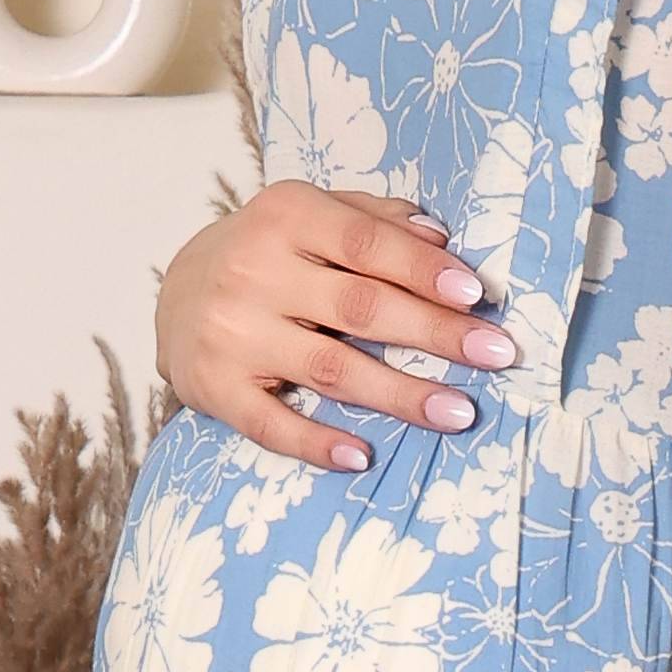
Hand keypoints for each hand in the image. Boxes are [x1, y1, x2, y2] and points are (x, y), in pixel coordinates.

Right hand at [159, 180, 516, 470]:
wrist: (175, 296)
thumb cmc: (267, 253)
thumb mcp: (310, 216)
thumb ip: (373, 220)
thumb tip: (441, 239)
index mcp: (285, 216)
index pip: (366, 244)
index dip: (423, 271)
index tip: (477, 296)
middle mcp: (254, 271)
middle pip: (360, 308)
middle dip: (436, 333)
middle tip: (497, 354)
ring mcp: (233, 334)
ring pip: (331, 370)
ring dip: (401, 394)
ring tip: (459, 412)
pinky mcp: (215, 388)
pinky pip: (272, 425)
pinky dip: (318, 444)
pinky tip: (364, 456)